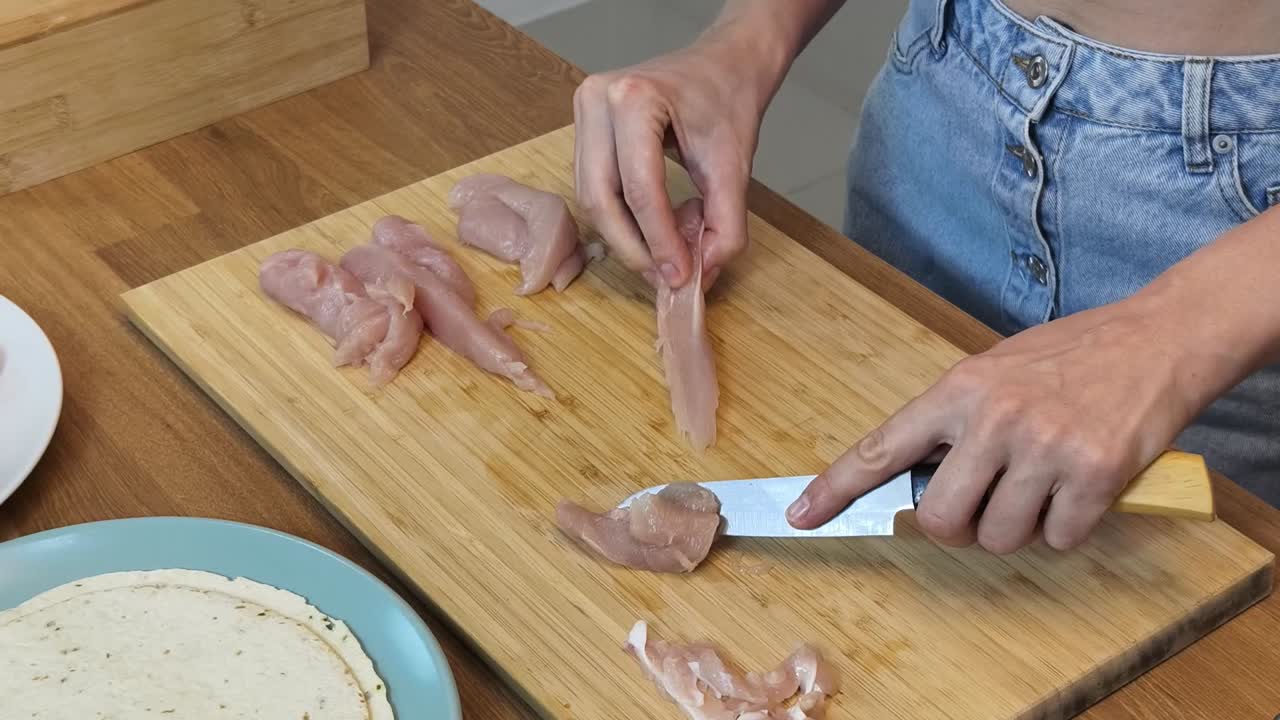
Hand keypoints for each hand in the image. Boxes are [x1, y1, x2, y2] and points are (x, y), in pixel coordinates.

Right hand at [572, 30, 774, 287]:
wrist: (722, 64)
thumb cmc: (727, 100)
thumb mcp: (736, 166)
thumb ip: (725, 224)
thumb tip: (701, 272)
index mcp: (634, 97)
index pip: (640, 187)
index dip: (659, 239)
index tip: (680, 275)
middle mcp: (597, 100)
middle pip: (600, 197)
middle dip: (633, 247)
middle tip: (664, 277)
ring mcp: (583, 112)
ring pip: (590, 198)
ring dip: (624, 237)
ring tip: (661, 259)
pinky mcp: (583, 128)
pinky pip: (592, 187)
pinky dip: (619, 219)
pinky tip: (648, 233)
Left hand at [785, 295, 1225, 552]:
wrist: (1157, 338)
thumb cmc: (1070, 357)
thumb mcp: (994, 371)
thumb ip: (953, 421)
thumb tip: (917, 477)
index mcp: (958, 390)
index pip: (880, 448)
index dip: (835, 488)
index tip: (800, 515)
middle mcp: (993, 418)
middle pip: (940, 518)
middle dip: (957, 529)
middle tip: (984, 509)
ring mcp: (1044, 447)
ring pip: (999, 536)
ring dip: (1018, 530)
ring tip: (1041, 489)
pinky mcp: (1094, 474)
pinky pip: (1058, 539)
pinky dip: (1067, 530)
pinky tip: (1080, 493)